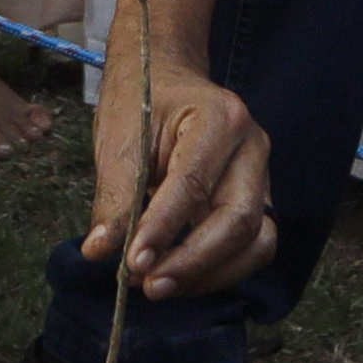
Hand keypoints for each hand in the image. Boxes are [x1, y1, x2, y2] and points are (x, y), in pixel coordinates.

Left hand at [81, 59, 271, 302]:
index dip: (163, 230)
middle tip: (148, 285)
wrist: (165, 77)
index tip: (132, 264)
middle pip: (238, 220)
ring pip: (256, 242)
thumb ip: (114, 196)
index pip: (193, 185)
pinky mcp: (256, 202)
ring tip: (158, 285)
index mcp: (221, 118)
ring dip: (208, 275)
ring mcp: (261, 176)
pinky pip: (251, 248)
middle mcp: (253, 147)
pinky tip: (178, 275)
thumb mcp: (119, 138)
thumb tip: (101, 251)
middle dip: (192, 262)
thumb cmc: (142, 101)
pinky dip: (217, 271)